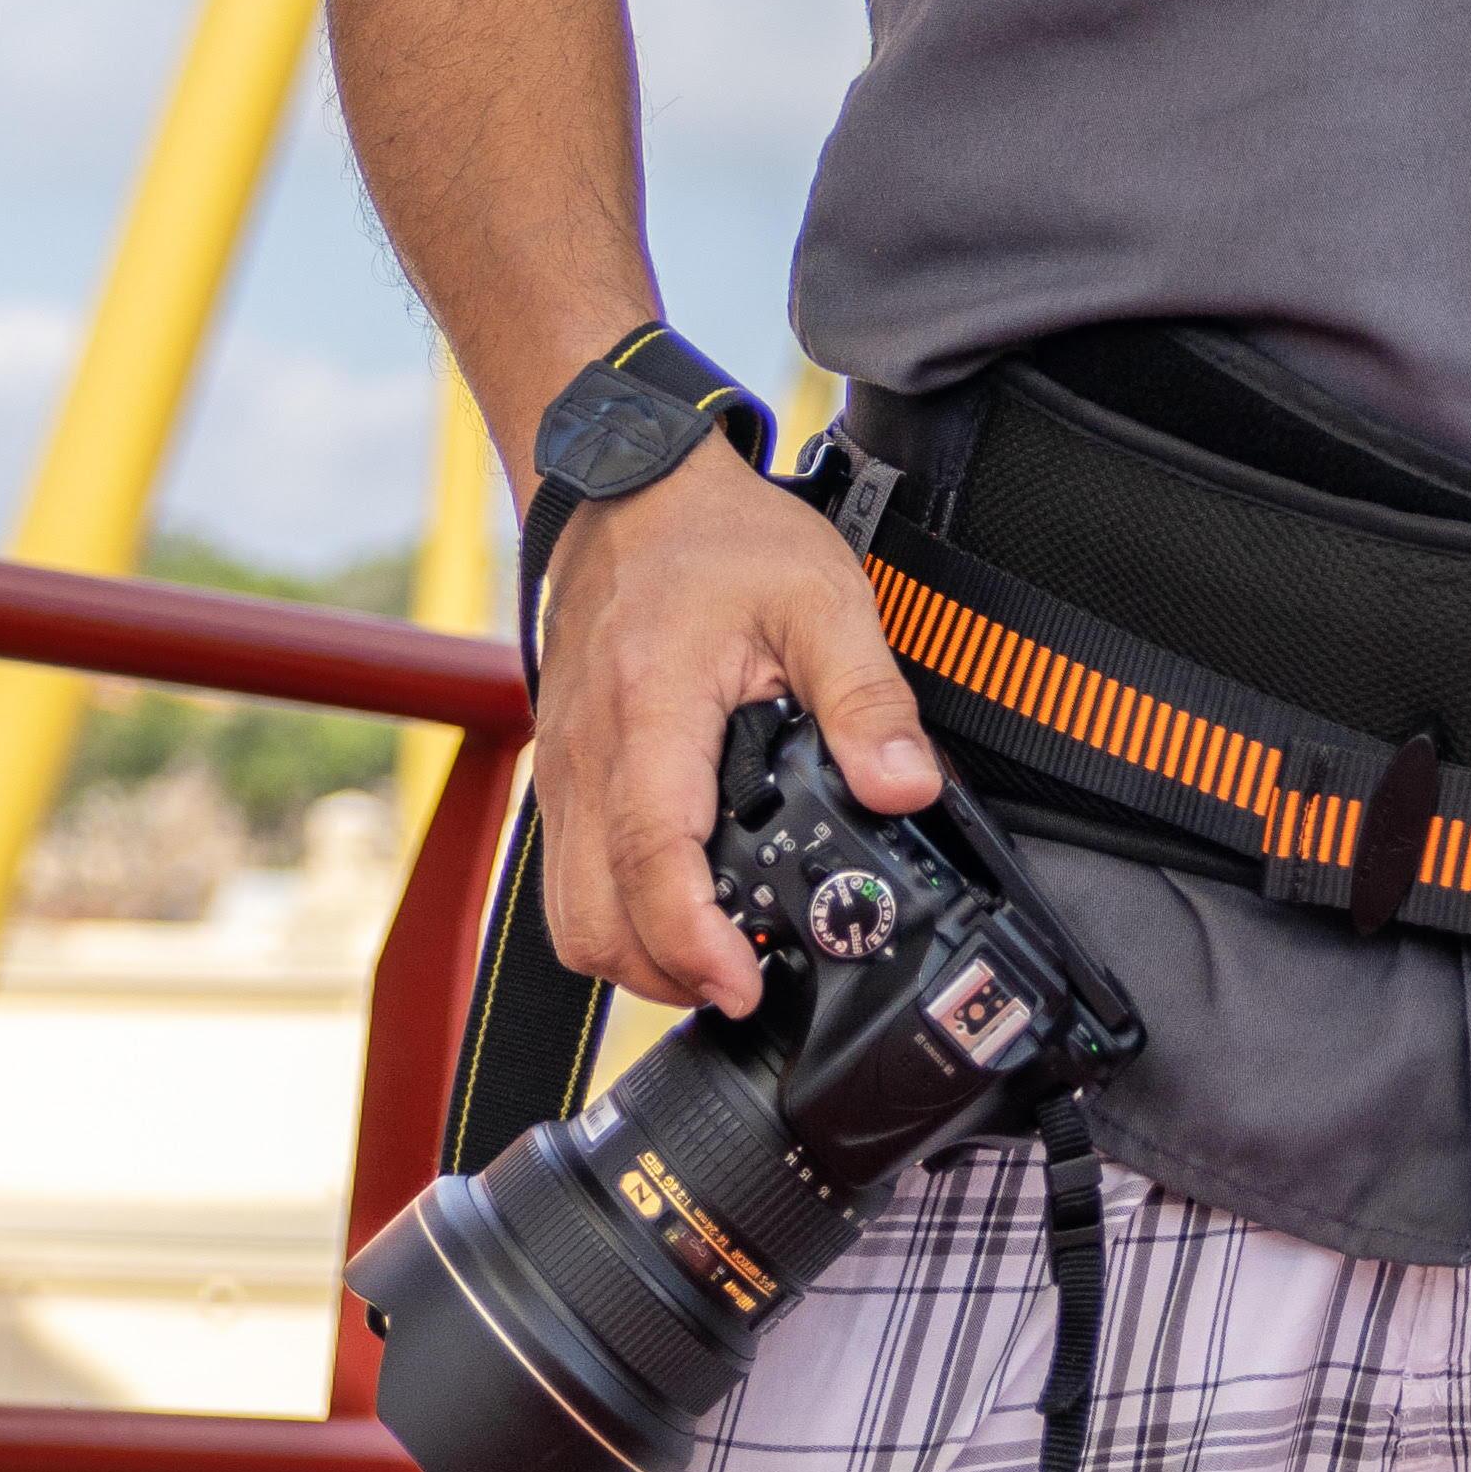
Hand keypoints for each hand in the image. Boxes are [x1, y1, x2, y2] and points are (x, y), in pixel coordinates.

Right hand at [526, 438, 943, 1014]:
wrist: (627, 487)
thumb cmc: (717, 537)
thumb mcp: (822, 597)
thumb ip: (869, 698)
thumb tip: (909, 787)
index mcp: (647, 713)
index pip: (650, 861)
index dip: (692, 942)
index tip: (743, 983)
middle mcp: (585, 757)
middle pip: (591, 918)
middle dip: (665, 974)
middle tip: (746, 979)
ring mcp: (562, 771)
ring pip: (568, 913)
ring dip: (635, 955)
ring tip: (719, 954)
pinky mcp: (561, 776)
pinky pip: (567, 878)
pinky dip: (615, 914)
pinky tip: (680, 905)